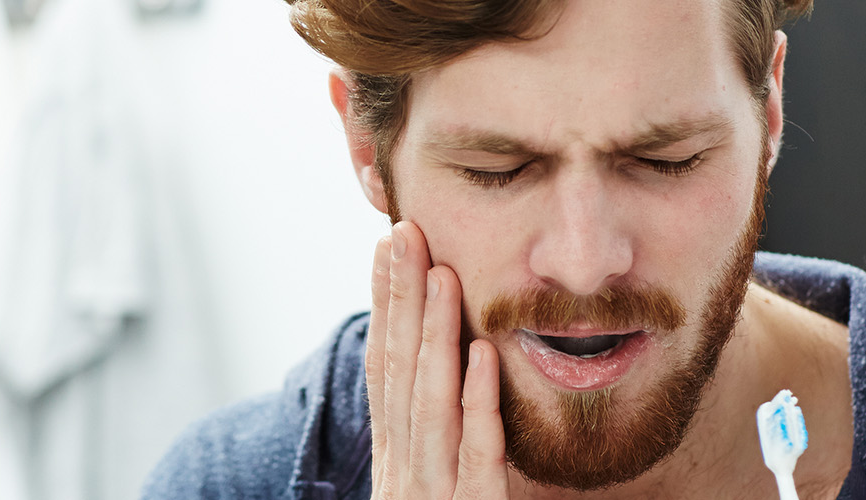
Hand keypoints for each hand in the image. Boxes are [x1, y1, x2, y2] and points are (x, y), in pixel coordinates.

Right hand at [366, 221, 508, 498]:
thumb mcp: (428, 486)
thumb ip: (436, 436)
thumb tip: (439, 365)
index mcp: (395, 458)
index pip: (383, 370)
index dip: (382, 306)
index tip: (384, 247)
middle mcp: (404, 470)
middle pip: (399, 373)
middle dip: (400, 300)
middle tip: (406, 233)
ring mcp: (432, 493)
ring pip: (430, 404)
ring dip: (434, 336)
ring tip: (442, 276)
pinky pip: (477, 456)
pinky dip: (478, 403)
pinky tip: (484, 354)